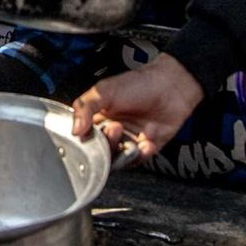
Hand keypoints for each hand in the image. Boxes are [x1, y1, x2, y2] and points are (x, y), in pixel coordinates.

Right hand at [69, 54, 204, 158]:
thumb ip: (85, 108)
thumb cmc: (138, 84)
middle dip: (108, 145)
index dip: (87, 142)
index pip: (85, 140)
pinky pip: (140, 160)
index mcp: (98, 120)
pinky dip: (142, 154)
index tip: (91, 136)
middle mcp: (113, 133)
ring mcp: (130, 141)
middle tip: (116, 128)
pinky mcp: (147, 148)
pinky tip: (147, 141)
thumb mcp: (104, 91)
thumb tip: (74, 130)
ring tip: (133, 140)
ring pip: (119, 161)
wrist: (171, 85)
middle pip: (102, 153)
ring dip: (124, 153)